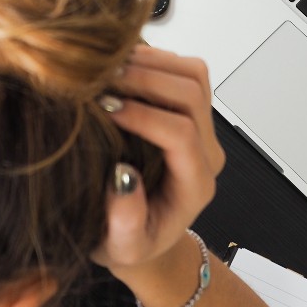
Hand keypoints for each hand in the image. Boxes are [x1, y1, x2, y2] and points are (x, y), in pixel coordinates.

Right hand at [92, 45, 224, 274]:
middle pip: (192, 94)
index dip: (144, 116)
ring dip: (151, 63)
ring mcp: (201, 128)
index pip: (181, 134)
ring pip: (193, 74)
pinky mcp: (189, 111)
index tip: (104, 109)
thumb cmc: (130, 243)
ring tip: (107, 68)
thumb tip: (122, 177)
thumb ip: (126, 222)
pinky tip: (117, 67)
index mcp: (195, 184)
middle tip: (100, 80)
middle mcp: (206, 152)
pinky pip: (183, 70)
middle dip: (146, 80)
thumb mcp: (122, 247)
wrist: (143, 236)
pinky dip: (152, 59)